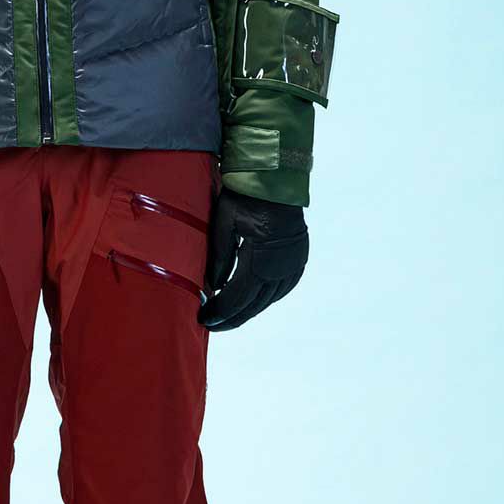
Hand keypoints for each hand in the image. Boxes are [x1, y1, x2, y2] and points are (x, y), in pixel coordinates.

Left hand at [199, 189, 308, 330]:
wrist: (277, 179)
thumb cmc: (246, 196)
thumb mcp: (224, 223)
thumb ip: (219, 258)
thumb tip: (211, 288)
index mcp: (261, 259)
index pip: (237, 297)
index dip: (220, 312)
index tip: (204, 320)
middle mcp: (281, 267)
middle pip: (253, 304)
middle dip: (231, 317)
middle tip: (212, 325)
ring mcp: (293, 265)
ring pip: (268, 299)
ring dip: (247, 309)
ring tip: (227, 317)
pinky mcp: (299, 260)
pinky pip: (281, 288)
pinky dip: (264, 297)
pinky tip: (251, 301)